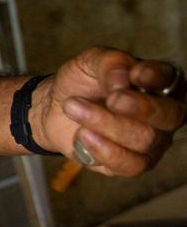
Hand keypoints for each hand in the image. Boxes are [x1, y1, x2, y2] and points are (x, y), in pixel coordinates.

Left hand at [36, 47, 184, 176]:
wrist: (56, 107)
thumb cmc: (81, 82)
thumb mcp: (89, 61)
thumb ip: (109, 63)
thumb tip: (122, 80)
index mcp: (159, 82)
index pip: (170, 79)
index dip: (155, 78)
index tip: (134, 74)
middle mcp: (164, 114)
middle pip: (170, 116)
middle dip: (140, 108)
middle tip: (112, 99)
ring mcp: (153, 142)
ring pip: (145, 140)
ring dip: (105, 124)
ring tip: (73, 107)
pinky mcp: (134, 163)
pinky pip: (130, 165)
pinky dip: (103, 150)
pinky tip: (82, 135)